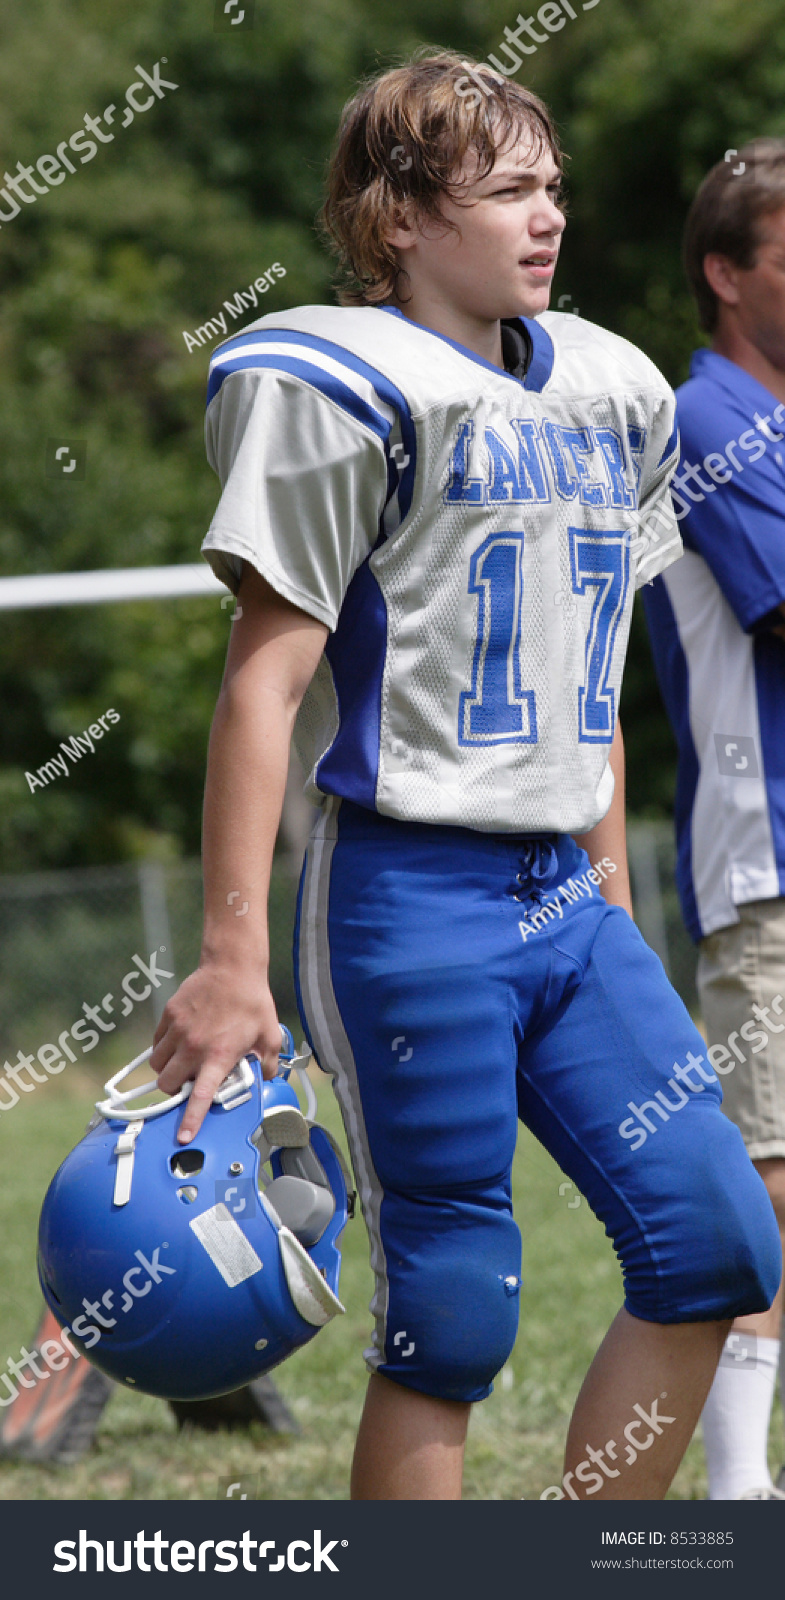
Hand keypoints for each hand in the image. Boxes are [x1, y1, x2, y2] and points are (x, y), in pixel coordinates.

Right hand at [150, 960, 282, 1143]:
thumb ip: (266, 1064)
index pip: (201, 1095)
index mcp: (219, 1056)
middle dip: (174, 1091)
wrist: (233, 967)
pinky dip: (163, 1049)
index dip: (190, 1119)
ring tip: (182, 1064)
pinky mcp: (169, 1016)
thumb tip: (264, 1079)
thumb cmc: (253, 1002)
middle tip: (187, 1085)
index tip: (183, 1136)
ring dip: (167, 1071)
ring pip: (157, 1065)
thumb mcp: (269, 1036)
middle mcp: (194, 1046)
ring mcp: (178, 1030)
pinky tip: (179, 1044)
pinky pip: (156, 1043)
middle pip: (167, 1084)